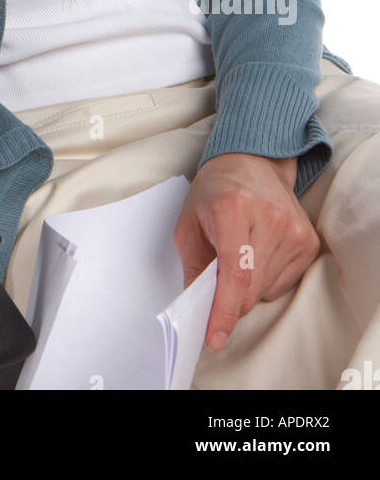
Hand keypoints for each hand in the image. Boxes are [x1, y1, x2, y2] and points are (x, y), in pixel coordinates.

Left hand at [173, 152, 320, 351]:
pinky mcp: (308, 241)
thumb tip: (199, 309)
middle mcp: (269, 217)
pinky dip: (264, 280)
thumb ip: (192, 267)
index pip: (234, 272)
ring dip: (246, 287)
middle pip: (250, 288)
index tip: (215, 337)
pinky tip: (258, 252)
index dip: (223, 310)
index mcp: (233, 208)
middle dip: (229, 299)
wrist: (251, 162)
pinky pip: (283, 283)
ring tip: (239, 253)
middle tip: (215, 284)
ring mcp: (294, 229)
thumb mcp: (189, 222)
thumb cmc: (214, 192)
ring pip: (265, 290)